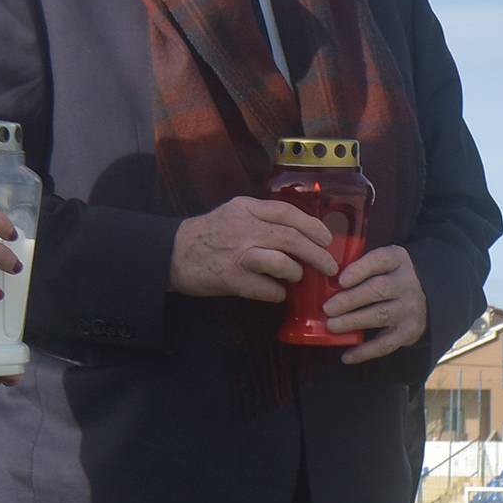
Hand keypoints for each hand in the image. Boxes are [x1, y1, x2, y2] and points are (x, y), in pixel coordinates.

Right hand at [169, 196, 340, 304]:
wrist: (172, 253)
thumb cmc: (209, 235)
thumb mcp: (234, 214)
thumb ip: (263, 219)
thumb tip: (302, 234)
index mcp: (246, 208)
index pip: (288, 213)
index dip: (313, 226)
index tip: (327, 239)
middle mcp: (244, 228)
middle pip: (292, 239)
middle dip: (317, 255)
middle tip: (329, 267)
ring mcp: (238, 254)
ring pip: (283, 264)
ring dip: (296, 273)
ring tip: (296, 277)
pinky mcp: (233, 279)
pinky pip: (269, 290)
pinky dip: (278, 293)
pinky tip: (275, 292)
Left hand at [321, 245, 427, 363]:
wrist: (422, 299)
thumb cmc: (388, 278)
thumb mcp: (380, 263)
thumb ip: (358, 266)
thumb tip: (323, 279)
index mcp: (397, 260)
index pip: (381, 260)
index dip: (360, 270)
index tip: (341, 280)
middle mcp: (407, 284)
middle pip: (378, 290)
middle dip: (351, 300)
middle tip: (328, 308)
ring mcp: (409, 309)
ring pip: (380, 315)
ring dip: (354, 321)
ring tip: (332, 326)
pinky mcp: (408, 332)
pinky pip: (385, 344)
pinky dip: (365, 351)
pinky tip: (347, 356)